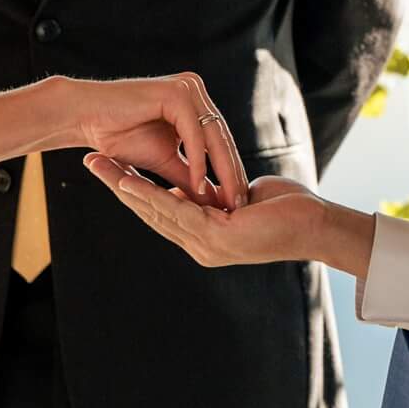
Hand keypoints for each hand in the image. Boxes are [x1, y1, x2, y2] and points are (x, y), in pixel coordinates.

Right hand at [68, 73, 249, 210]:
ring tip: (228, 200)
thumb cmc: (119, 135)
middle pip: (221, 137)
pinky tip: (202, 185)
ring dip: (222, 171)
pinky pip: (194, 133)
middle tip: (241, 204)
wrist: (85, 117)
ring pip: (212, 136)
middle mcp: (195, 90)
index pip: (220, 139)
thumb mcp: (165, 160)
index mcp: (195, 101)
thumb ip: (190, 174)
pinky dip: (198, 161)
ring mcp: (187, 88)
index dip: (230, 171)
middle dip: (232, 173)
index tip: (238, 201)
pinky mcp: (176, 93)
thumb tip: (216, 198)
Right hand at [84, 163, 372, 274]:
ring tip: (100, 167)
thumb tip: (204, 185)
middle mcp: (199, 245)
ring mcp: (206, 245)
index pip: (158, 211)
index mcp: (203, 237)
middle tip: (90, 162)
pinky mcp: (217, 238)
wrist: (317, 226)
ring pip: (156, 211)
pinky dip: (152, 195)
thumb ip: (217, 192)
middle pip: (147, 212)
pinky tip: (131, 180)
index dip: (131, 189)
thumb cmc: (288, 208)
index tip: (108, 165)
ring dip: (125, 188)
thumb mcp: (242, 195)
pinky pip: (177, 211)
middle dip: (117, 185)